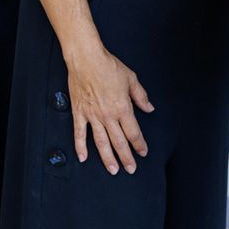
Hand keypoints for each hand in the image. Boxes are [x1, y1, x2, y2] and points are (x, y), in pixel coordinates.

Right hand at [64, 45, 153, 174]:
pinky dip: (81, 146)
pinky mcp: (79, 113)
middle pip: (119, 141)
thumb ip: (141, 96)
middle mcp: (108, 115)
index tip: (143, 152)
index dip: (139, 144)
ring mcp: (92, 115)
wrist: (87, 59)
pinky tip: (83, 157)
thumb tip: (149, 108)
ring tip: (113, 169)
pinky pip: (79, 133)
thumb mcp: (131, 79)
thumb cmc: (109, 66)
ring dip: (107, 158)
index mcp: (123, 107)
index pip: (133, 132)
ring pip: (101, 142)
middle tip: (130, 169)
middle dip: (126, 157)